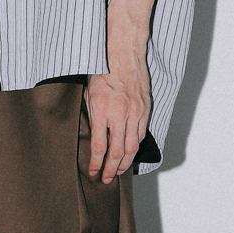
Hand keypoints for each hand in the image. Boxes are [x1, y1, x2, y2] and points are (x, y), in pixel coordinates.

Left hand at [85, 43, 150, 183]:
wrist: (122, 52)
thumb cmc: (102, 70)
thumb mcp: (88, 93)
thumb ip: (91, 115)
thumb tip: (91, 136)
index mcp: (102, 110)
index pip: (100, 146)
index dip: (96, 163)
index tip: (93, 171)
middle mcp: (120, 113)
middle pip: (118, 151)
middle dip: (111, 169)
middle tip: (106, 179)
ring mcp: (135, 112)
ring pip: (132, 146)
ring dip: (125, 162)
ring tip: (118, 171)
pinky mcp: (145, 108)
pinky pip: (141, 133)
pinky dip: (135, 147)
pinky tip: (129, 154)